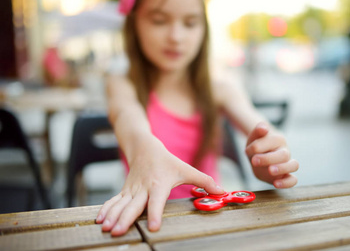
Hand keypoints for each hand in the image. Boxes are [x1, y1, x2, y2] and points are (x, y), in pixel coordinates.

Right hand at [95, 140, 222, 235]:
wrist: (145, 148)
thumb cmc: (167, 161)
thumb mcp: (186, 169)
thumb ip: (204, 181)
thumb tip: (222, 191)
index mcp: (159, 184)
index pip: (157, 201)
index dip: (156, 213)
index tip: (154, 226)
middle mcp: (143, 188)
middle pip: (133, 205)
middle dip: (125, 218)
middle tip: (118, 231)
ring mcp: (131, 190)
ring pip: (121, 204)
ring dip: (113, 216)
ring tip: (106, 229)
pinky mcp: (125, 191)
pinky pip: (114, 201)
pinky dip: (106, 210)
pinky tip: (99, 221)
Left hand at [245, 122, 298, 187]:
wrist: (258, 155)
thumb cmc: (257, 145)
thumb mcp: (254, 137)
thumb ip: (258, 131)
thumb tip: (263, 128)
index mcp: (278, 139)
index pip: (272, 141)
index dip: (258, 146)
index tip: (247, 151)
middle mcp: (285, 151)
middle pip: (284, 154)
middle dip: (268, 158)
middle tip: (254, 160)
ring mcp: (287, 164)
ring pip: (294, 165)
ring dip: (282, 168)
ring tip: (270, 170)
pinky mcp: (285, 176)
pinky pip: (293, 180)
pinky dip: (287, 183)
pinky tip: (275, 184)